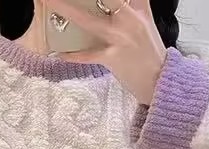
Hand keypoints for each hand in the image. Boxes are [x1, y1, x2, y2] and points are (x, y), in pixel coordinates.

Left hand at [46, 0, 167, 104]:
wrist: (160, 82)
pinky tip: (59, 53)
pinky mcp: (113, 58)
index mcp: (140, 8)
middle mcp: (131, 19)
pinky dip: (73, 55)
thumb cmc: (149, 54)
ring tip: (48, 1)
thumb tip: (116, 3)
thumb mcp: (146, 23)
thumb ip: (134, 6)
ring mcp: (121, 38)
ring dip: (66, 10)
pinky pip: (87, 55)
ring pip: (89, 20)